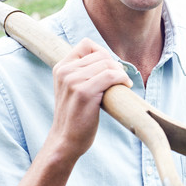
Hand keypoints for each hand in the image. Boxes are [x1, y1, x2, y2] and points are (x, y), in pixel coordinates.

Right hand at [48, 38, 132, 160]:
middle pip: (101, 54)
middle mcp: (65, 71)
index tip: (109, 69)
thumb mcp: (70, 88)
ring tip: (122, 85)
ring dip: (120, 73)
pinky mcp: (84, 93)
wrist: (65, 140)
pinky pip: (111, 76)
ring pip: (107, 64)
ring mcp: (73, 81)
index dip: (103, 54)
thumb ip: (81, 72)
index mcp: (61, 67)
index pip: (87, 44)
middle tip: (119, 81)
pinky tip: (125, 87)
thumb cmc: (74, 115)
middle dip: (115, 66)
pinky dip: (122, 79)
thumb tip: (108, 59)